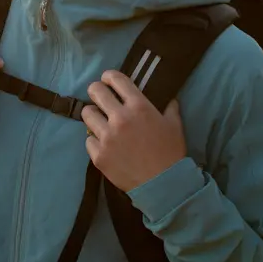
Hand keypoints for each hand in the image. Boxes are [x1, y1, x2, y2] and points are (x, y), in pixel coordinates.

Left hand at [82, 69, 186, 192]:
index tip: (108, 79)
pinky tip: (104, 144)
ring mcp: (106, 137)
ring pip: (87, 114)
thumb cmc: (171, 153)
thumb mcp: (175, 125)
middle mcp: (119, 118)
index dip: (109, 76)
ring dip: (93, 115)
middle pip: (95, 91)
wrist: (164, 184)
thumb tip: (169, 98)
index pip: (116, 79)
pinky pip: (88, 140)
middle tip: (99, 96)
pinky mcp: (98, 155)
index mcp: (138, 106)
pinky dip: (95, 141)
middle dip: (96, 90)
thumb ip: (170, 108)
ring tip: (99, 121)